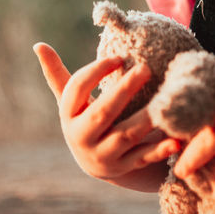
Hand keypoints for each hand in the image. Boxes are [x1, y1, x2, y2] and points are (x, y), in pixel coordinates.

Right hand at [34, 42, 181, 181]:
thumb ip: (57, 74)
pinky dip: (160, 150)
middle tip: (146, 68)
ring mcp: (104, 155)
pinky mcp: (125, 168)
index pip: (77, 89)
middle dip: (124, 90)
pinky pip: (144, 158)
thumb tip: (38, 45)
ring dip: (145, 118)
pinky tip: (175, 139)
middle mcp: (81, 137)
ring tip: (165, 97)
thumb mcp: (71, 101)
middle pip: (101, 113)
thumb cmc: (84, 118)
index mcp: (68, 115)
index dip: (96, 71)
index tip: (119, 58)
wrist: (96, 162)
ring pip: (126, 136)